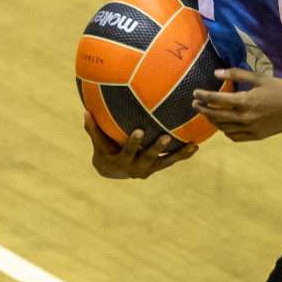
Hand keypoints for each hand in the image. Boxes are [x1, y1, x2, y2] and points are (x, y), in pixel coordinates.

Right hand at [83, 111, 197, 178]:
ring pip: (166, 162)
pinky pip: (172, 161)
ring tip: (192, 145)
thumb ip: (93, 128)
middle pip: (149, 158)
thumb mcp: (98, 142)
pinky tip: (196, 146)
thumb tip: (85, 111)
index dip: (134, 142)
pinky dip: (184, 155)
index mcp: (122, 161)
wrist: (113, 171)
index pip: (127, 151)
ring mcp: (149, 169)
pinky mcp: (158, 167)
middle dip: (157, 148)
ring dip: (178, 154)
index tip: (139, 131)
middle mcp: (137, 168)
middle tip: (166, 137)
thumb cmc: (105, 151)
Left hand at [192, 68, 281, 141]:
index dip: (203, 96)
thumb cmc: (281, 89)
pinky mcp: (256, 136)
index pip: (216, 100)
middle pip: (216, 116)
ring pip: (223, 128)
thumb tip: (216, 73)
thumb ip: (237, 74)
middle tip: (196, 104)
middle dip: (203, 109)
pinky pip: (235, 137)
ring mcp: (250, 129)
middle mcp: (245, 118)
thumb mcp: (260, 78)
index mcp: (245, 101)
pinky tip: (224, 125)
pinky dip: (226, 131)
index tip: (195, 93)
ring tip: (208, 113)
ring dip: (213, 120)